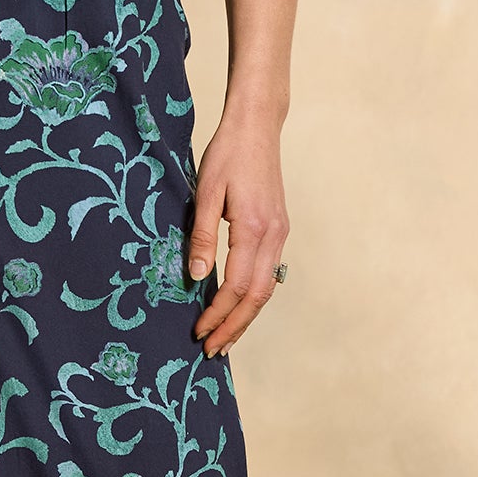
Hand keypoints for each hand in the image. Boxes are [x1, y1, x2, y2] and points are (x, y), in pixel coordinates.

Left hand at [187, 110, 289, 358]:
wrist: (257, 126)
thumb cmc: (227, 154)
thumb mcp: (205, 192)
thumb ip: (201, 235)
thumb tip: (197, 276)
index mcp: (254, 228)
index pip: (237, 286)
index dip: (217, 313)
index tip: (198, 331)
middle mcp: (273, 236)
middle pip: (257, 297)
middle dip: (234, 327)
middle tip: (211, 351)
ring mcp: (280, 234)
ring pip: (266, 289)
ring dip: (245, 318)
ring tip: (225, 339)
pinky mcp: (278, 230)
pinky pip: (268, 275)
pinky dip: (253, 298)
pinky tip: (238, 309)